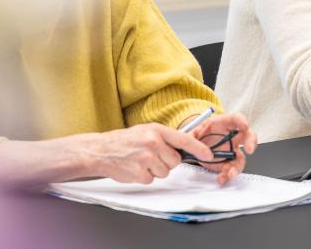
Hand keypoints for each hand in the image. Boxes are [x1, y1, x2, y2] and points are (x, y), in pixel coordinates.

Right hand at [80, 123, 216, 183]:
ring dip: (156, 170)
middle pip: (175, 161)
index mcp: (156, 131)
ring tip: (141, 161)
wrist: (101, 150)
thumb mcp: (147, 131)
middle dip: (167, 162)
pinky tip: (135, 168)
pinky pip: (152, 179)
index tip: (209, 154)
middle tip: (153, 156)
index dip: (199, 148)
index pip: (184, 139)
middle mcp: (153, 143)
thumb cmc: (125, 141)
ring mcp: (146, 159)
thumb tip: (185, 146)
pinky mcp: (139, 173)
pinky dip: (145, 176)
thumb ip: (165, 138)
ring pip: (165, 172)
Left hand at [190, 113, 256, 185]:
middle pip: (247, 136)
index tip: (244, 125)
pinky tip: (221, 178)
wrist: (193, 147)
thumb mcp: (191, 133)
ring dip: (237, 167)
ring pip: (240, 158)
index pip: (236, 118)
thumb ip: (190, 138)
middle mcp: (231, 137)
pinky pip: (231, 170)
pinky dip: (227, 176)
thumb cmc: (196, 136)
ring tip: (230, 173)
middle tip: (249, 149)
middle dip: (251, 141)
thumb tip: (193, 146)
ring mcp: (231, 150)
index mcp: (223, 124)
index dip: (242, 121)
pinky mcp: (227, 163)